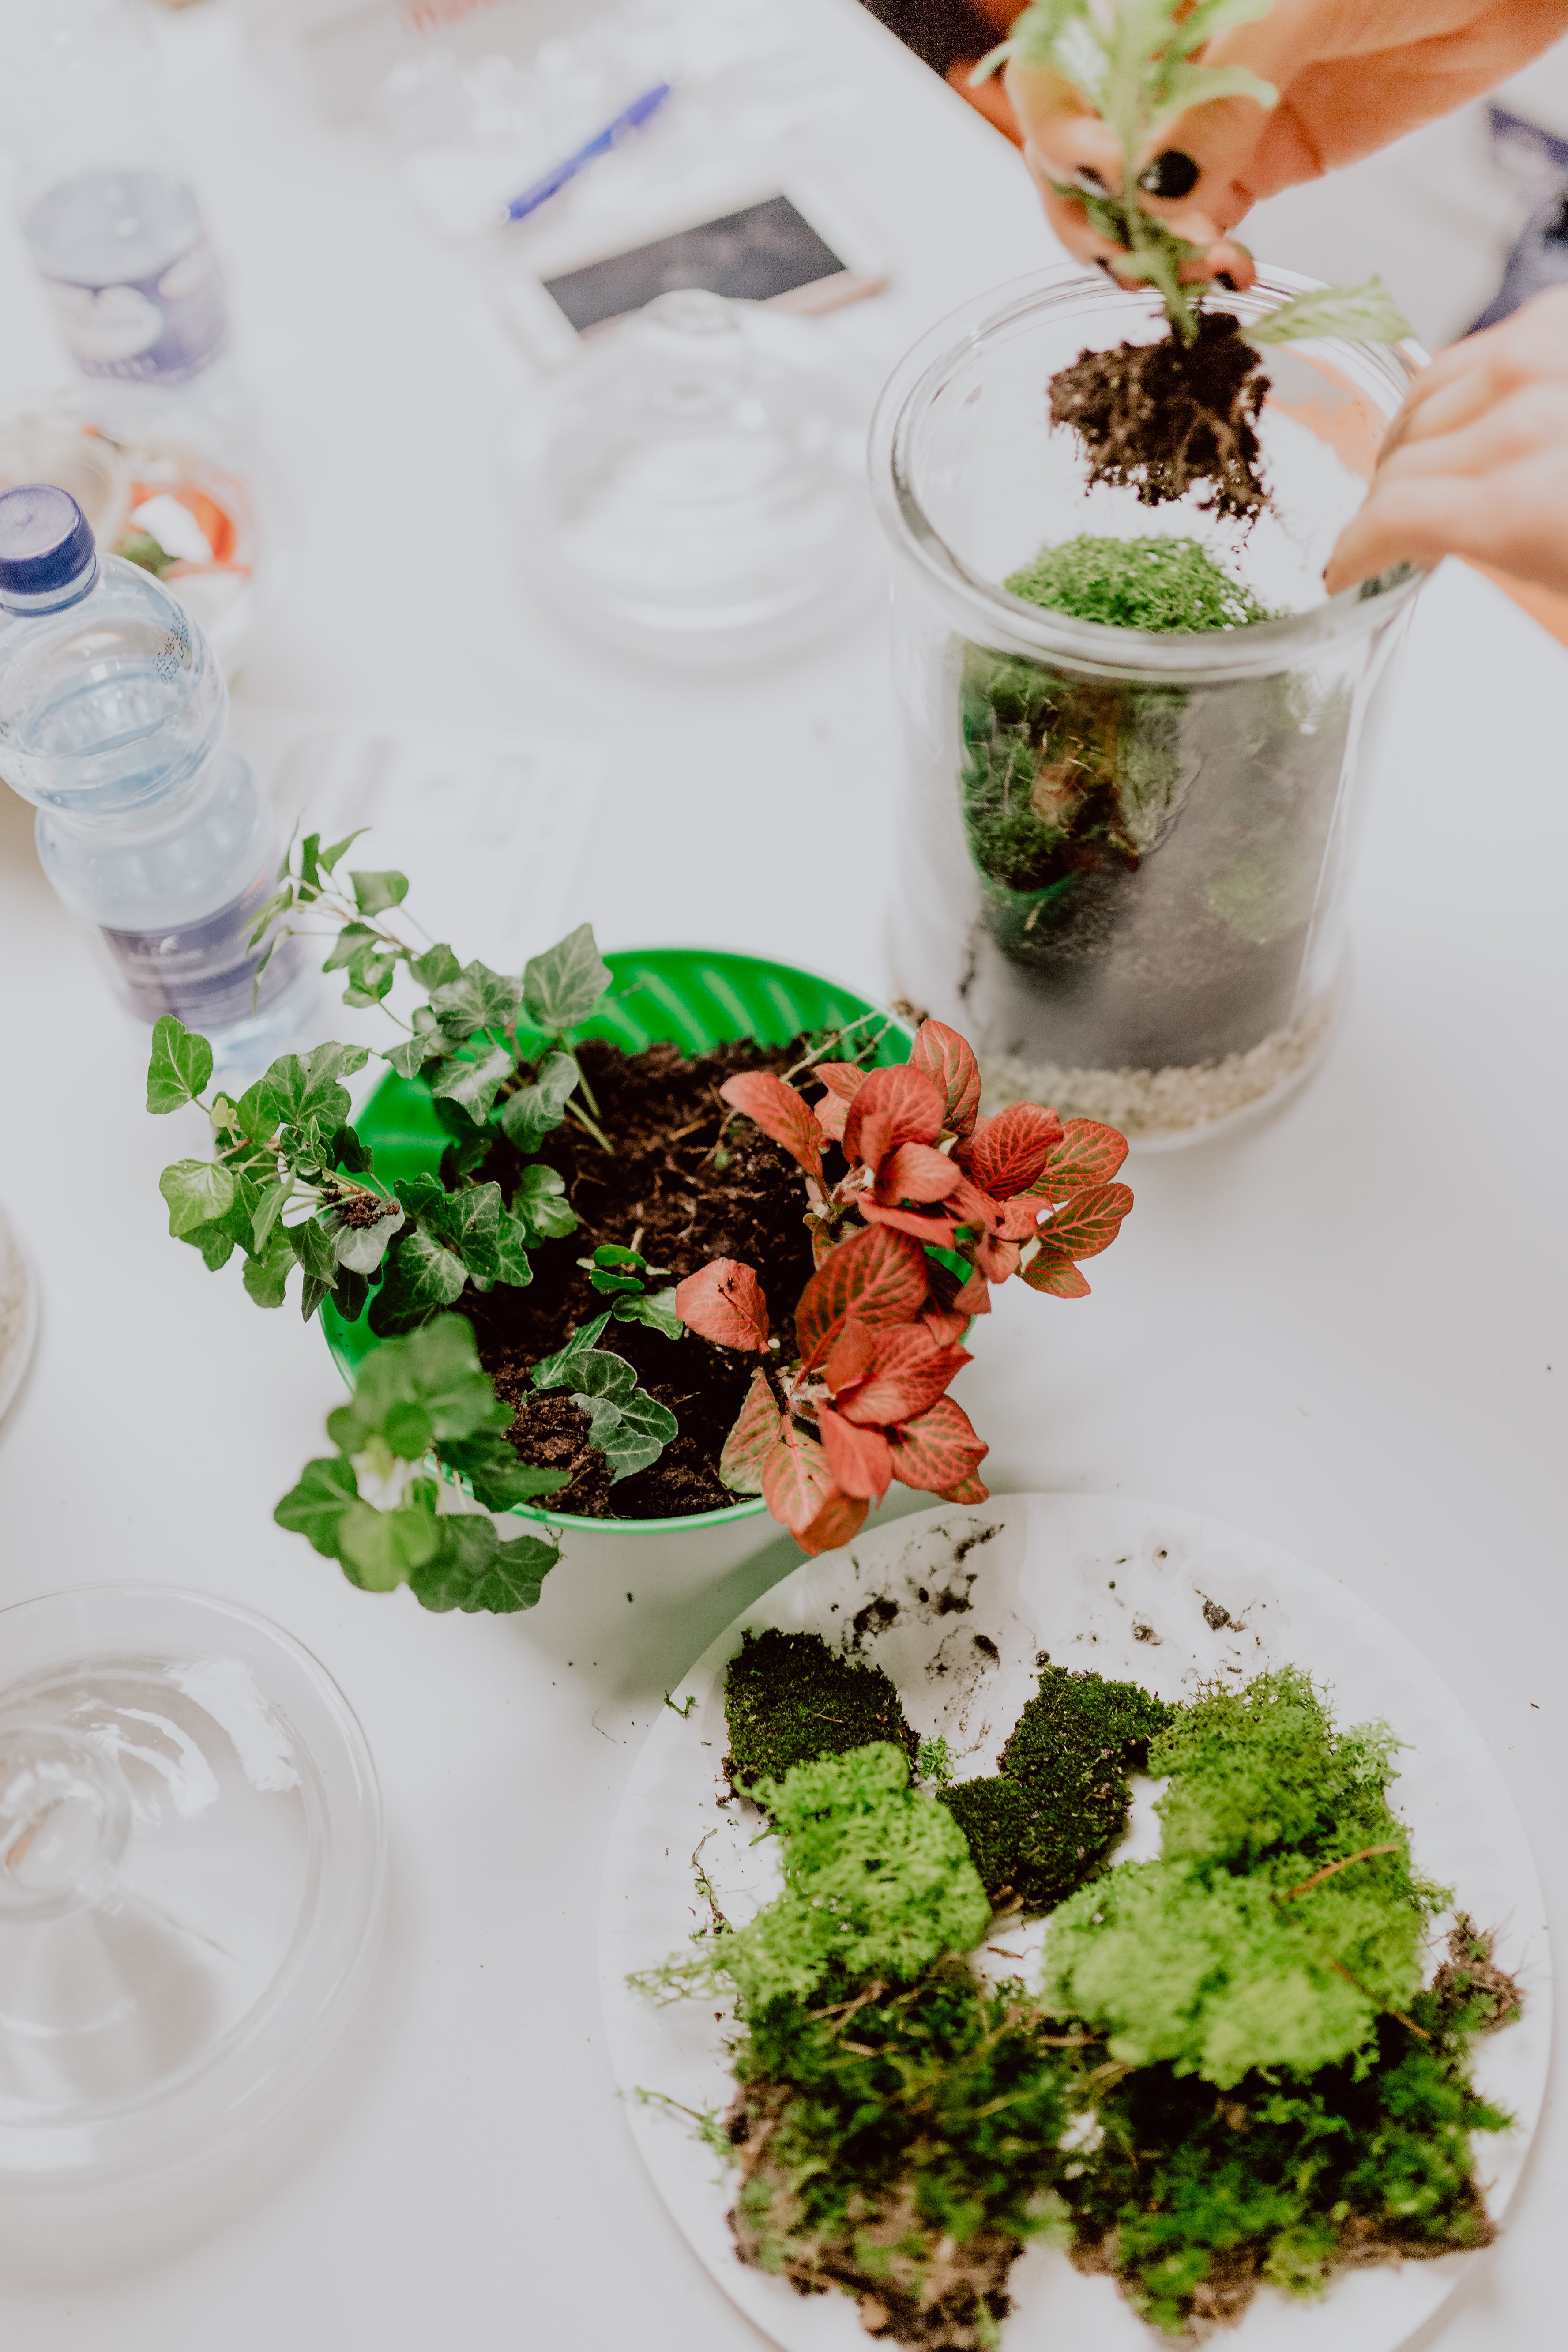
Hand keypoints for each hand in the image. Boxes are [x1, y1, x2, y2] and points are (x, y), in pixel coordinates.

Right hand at [1008, 1, 1567, 292]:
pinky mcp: (1259, 164)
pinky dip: (1202, 263)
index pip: (1057, 73)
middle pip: (1078, 152)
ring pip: (1135, 202)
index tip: (1106, 176)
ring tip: (1195, 270)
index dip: (1062, 132)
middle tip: (1138, 254)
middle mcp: (1166, 62)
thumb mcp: (1302, 6)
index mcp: (1154, 4)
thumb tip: (1157, 188)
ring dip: (1147, 251)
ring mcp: (1210, 117)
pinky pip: (1201, 226)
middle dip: (1094, 212)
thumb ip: (1223, 92)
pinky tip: (1228, 273)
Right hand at [1326, 287, 1567, 595]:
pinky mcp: (1560, 317)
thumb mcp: (1563, 578)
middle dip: (1384, 501)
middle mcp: (1522, 415)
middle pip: (1400, 458)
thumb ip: (1495, 551)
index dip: (1357, 552)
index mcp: (1516, 498)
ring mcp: (1544, 354)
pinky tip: (1467, 425)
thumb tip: (1440, 543)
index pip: (1389, 517)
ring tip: (1419, 476)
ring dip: (1409, 442)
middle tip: (1389, 535)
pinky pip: (1473, 352)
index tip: (1349, 569)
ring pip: (1423, 397)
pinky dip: (1456, 392)